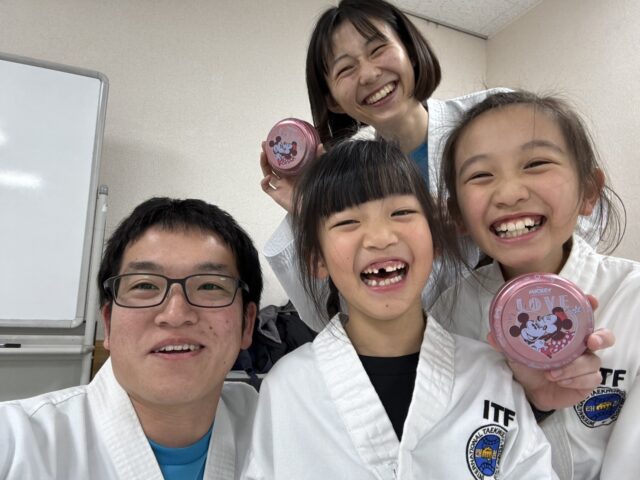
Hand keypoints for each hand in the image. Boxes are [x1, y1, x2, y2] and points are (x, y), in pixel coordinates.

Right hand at [259, 142, 324, 212]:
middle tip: (265, 144)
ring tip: (263, 154)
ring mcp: (280, 187)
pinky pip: (266, 188)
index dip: (277, 151)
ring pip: (267, 174)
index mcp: (293, 172)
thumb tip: (320, 145)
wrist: (314, 206)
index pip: (282, 160)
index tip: (274, 141)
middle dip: (267, 154)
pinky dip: (264, 182)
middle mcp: (285, 179)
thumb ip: (319, 158)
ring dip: (263, 164)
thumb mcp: (316, 170)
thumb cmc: (315, 189)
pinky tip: (268, 177)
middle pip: (272, 165)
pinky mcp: (277, 195)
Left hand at [488, 295, 614, 411]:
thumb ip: (505, 341)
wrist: (530, 391)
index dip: (589, 305)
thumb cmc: (528, 364)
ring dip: (574, 367)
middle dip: (601, 337)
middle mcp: (581, 345)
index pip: (583, 314)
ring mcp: (587, 363)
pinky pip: (590, 379)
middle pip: (604, 336)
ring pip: (594, 361)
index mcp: (566, 332)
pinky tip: (559, 380)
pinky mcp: (587, 381)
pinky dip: (574, 380)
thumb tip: (491, 334)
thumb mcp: (515, 351)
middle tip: (590, 341)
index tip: (590, 300)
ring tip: (553, 372)